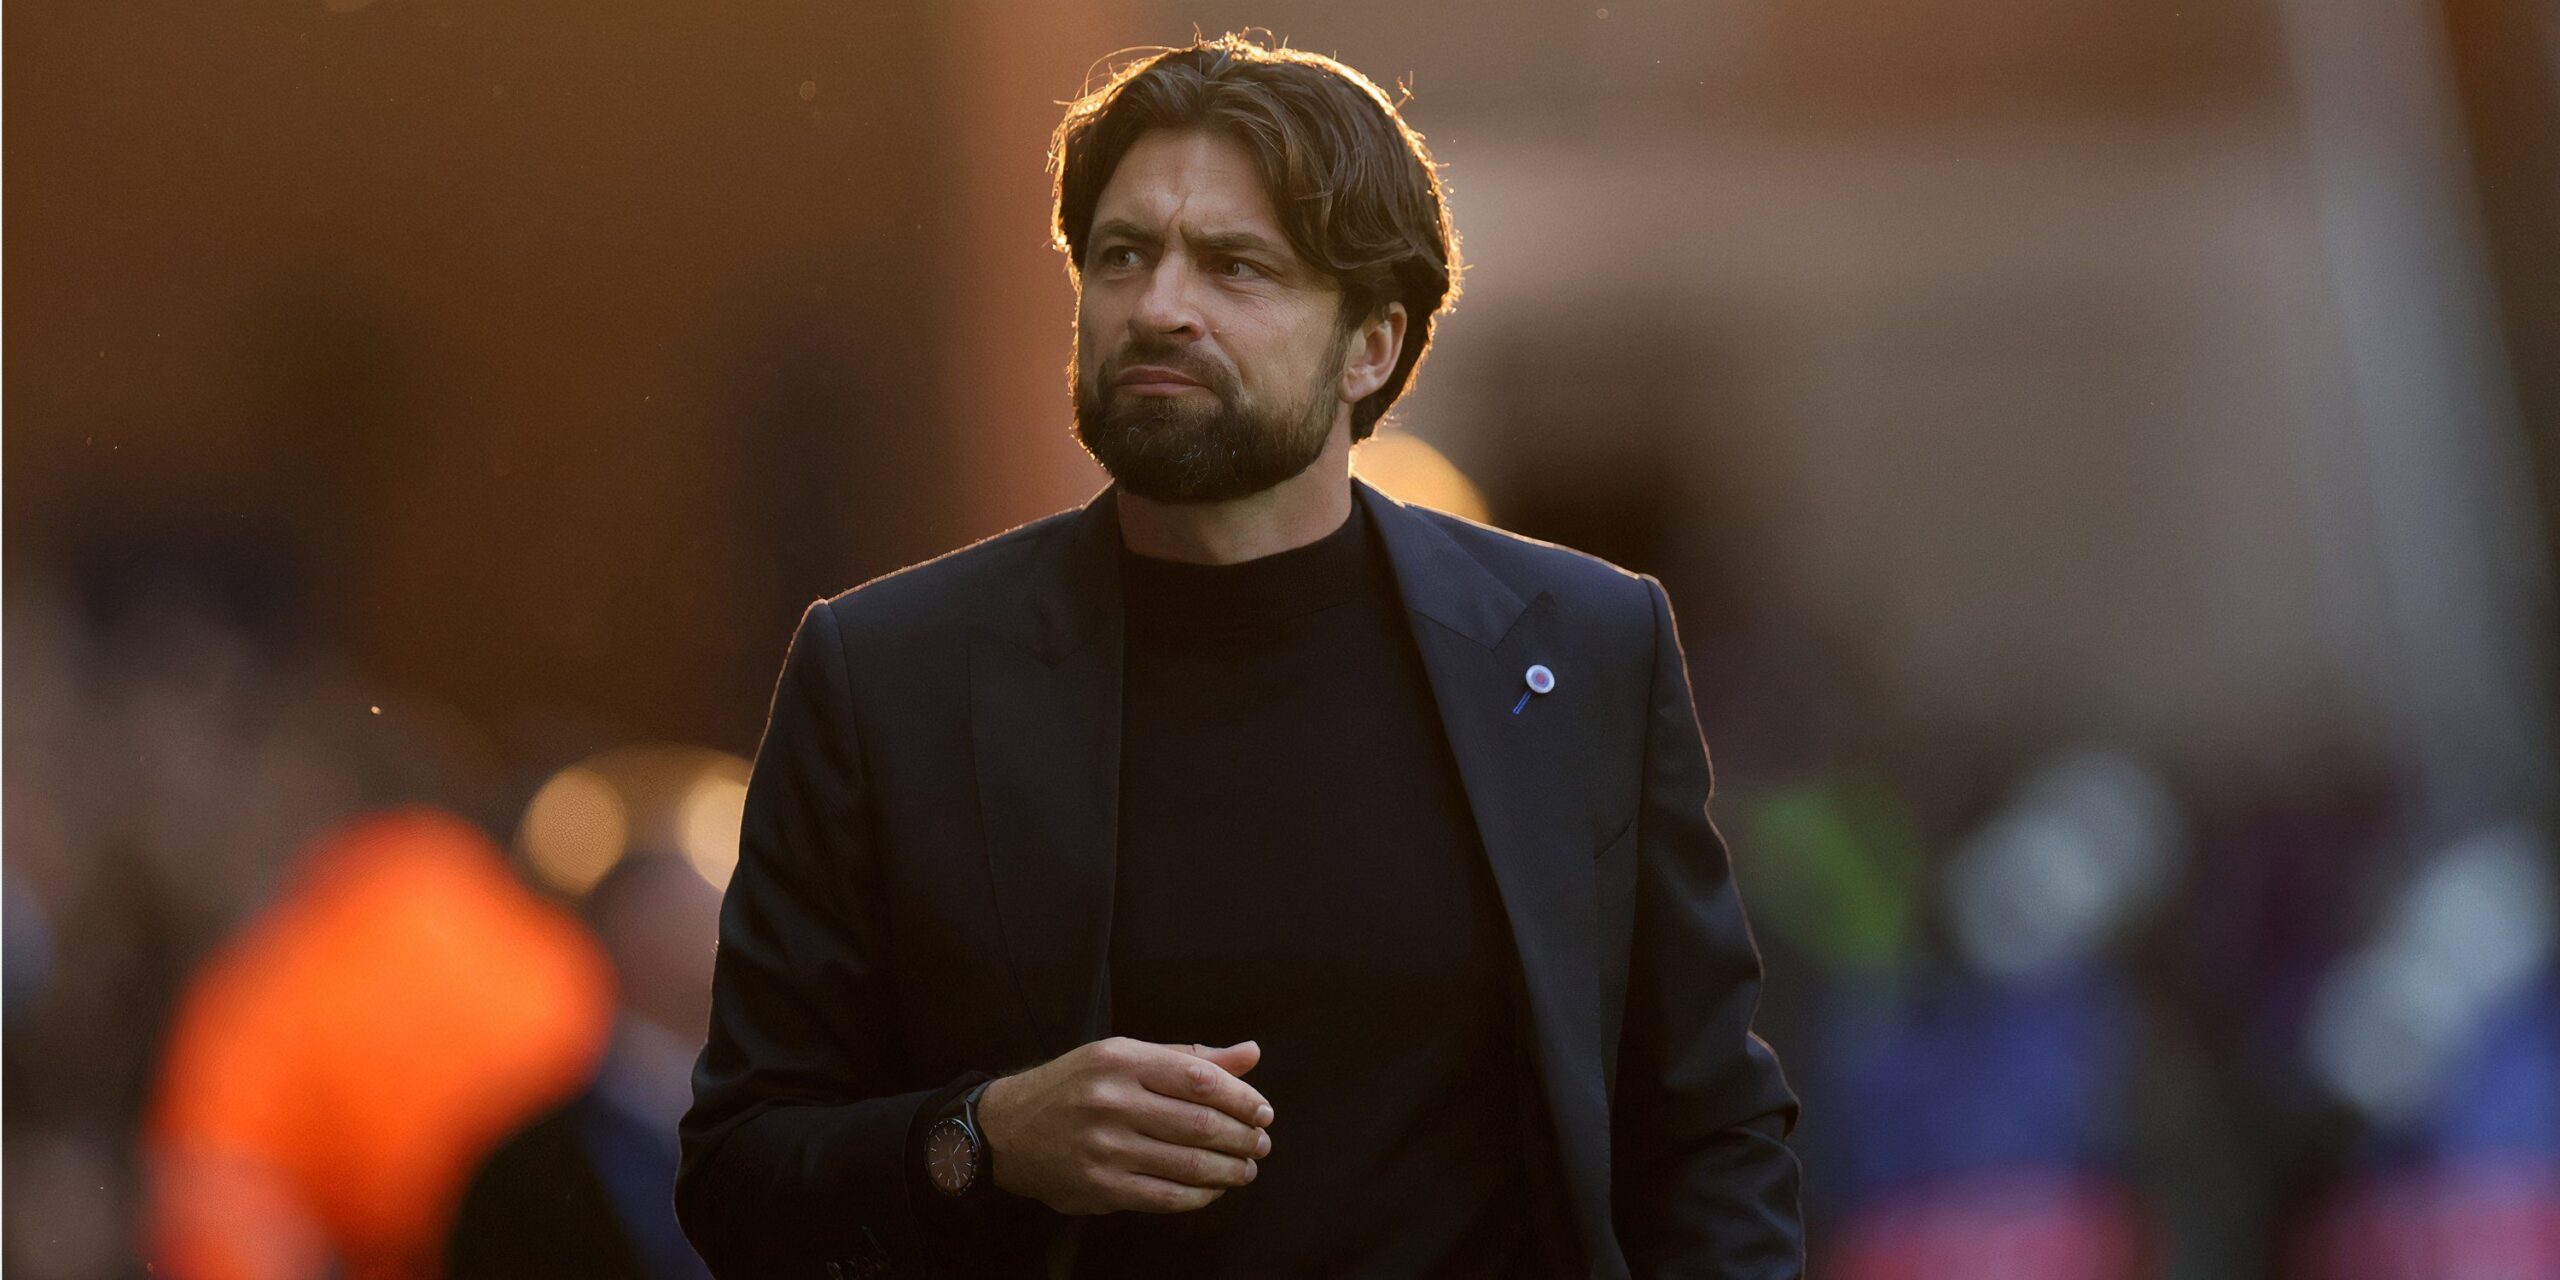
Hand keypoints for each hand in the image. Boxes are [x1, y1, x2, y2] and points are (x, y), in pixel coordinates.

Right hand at [976, 1037, 1273, 1214]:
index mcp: (1121, 1061)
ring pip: (1187, 1164)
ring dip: (1229, 1171)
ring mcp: (1103, 1147)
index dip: (1242, 1099)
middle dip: (1242, 1138)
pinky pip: (1165, 1196)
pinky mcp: (1099, 1186)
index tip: (1263, 1112)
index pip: (1200, 1079)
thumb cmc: (1077, 1086)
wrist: (1008, 1128)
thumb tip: (1251, 1054)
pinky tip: (1213, 1190)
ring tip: (1246, 1170)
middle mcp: (1111, 1101)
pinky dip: (1199, 1196)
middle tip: (1261, 1145)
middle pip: (1199, 1123)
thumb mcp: (1125, 1056)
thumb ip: (1189, 1058)